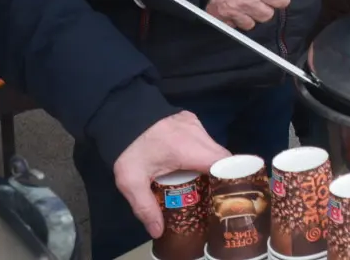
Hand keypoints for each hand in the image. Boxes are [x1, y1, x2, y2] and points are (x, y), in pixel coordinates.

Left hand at [112, 112, 229, 237]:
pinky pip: (205, 138)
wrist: (120, 118)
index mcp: (187, 148)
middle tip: (213, 193)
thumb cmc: (129, 151)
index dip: (228, 178)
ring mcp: (195, 123)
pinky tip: (191, 162)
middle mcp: (196, 133)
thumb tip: (159, 232)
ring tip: (200, 180)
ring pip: (214, 147)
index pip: (222, 163)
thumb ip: (145, 207)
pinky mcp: (191, 118)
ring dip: (211, 163)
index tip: (225, 195)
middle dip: (220, 174)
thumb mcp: (131, 183)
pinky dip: (202, 151)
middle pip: (221, 156)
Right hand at [206, 0, 289, 29]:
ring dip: (249, 16)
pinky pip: (233, 25)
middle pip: (267, 15)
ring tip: (243, 6)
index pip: (282, 1)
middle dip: (264, 7)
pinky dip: (233, 20)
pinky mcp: (220, 18)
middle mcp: (249, 3)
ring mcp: (234, 13)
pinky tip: (230, 10)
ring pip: (250, 24)